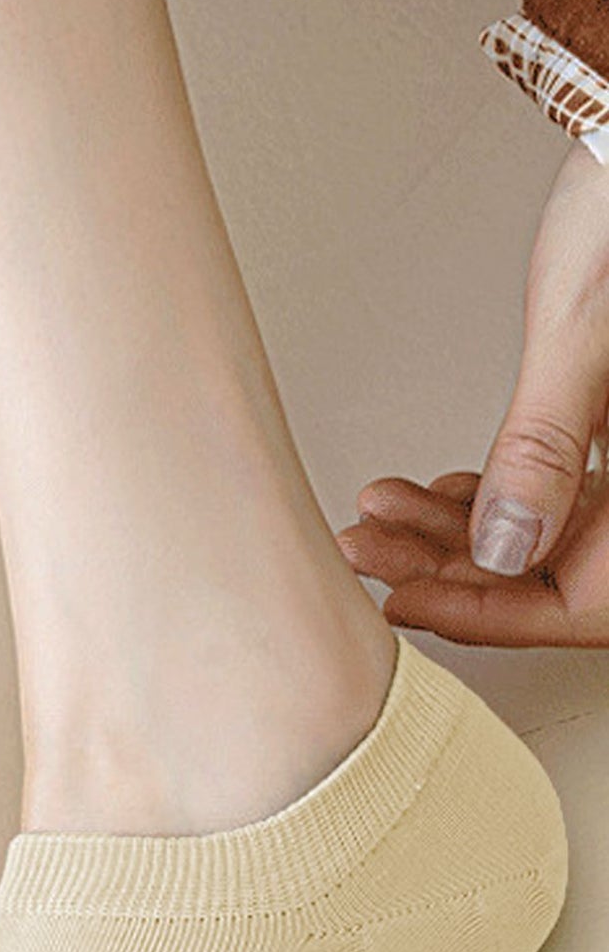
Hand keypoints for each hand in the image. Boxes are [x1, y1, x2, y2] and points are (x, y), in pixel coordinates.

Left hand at [338, 140, 608, 646]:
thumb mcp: (587, 338)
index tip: (399, 602)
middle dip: (450, 570)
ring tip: (377, 513)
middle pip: (556, 576)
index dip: (487, 613)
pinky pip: (557, 493)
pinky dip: (488, 496)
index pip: (583, 605)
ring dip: (455, 533)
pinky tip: (430, 492)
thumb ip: (543, 450)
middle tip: (364, 551)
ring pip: (548, 537)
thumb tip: (498, 550)